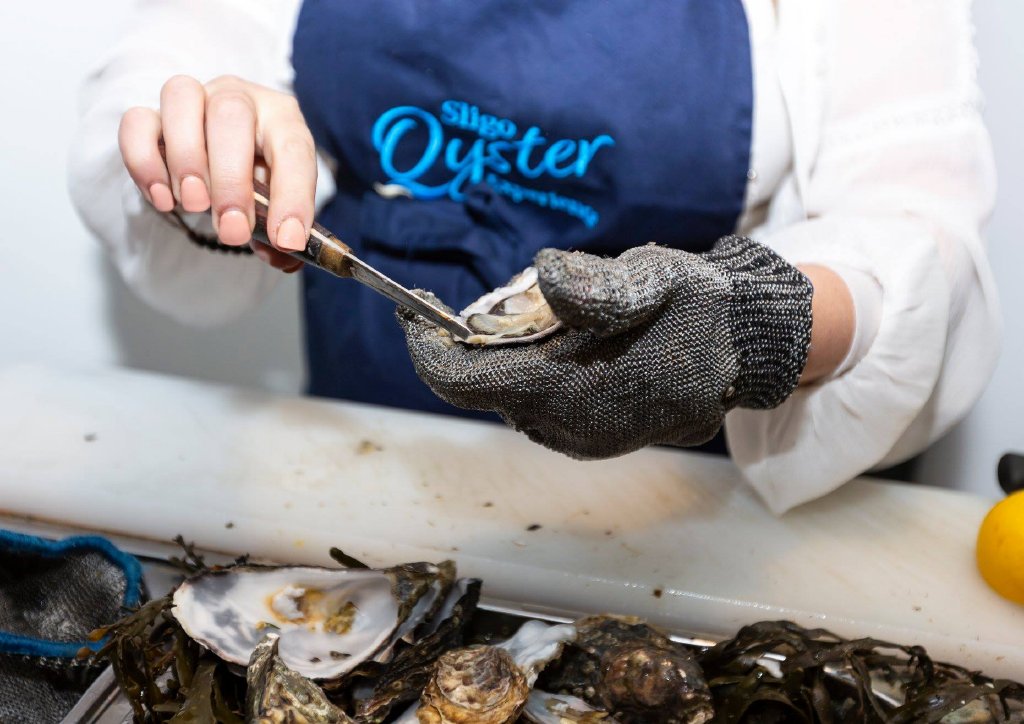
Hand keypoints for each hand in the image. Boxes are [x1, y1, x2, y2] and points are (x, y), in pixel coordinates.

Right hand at [118, 75, 316, 271]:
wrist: (221, 162)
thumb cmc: (258, 183)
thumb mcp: (279, 208)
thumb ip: (283, 236)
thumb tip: (282, 257)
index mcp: (281, 118)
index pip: (293, 147)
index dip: (293, 196)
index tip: (285, 240)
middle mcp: (238, 98)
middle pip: (232, 114)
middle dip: (231, 180)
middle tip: (232, 231)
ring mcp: (193, 100)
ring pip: (182, 99)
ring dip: (187, 159)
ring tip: (195, 205)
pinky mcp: (152, 116)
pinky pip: (137, 122)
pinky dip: (145, 163)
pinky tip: (163, 200)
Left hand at [398, 237, 813, 458]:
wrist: (746, 351)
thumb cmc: (699, 307)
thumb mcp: (658, 277)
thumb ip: (602, 286)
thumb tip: (546, 275)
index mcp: (569, 390)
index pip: (461, 381)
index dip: (426, 347)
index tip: (414, 309)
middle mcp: (566, 426)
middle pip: (479, 388)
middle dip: (470, 344)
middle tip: (500, 299)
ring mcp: (578, 440)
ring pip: (506, 396)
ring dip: (503, 357)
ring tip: (539, 317)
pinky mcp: (590, 440)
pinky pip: (534, 405)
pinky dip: (528, 373)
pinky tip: (563, 344)